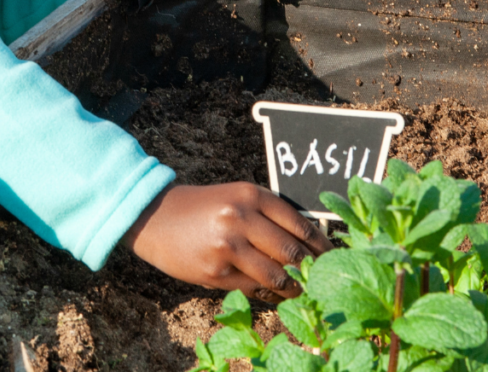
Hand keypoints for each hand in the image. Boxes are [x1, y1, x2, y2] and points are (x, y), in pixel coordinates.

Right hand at [122, 183, 332, 302]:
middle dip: (311, 269)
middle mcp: (240, 217)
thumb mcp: (234, 197)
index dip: (321, 245)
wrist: (155, 217)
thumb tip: (308, 243)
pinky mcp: (216, 272)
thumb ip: (267, 214)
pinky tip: (275, 293)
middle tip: (322, 277)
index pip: (299, 223)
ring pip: (276, 275)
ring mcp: (228, 246)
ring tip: (302, 290)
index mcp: (250, 194)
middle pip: (291, 251)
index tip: (333, 256)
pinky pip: (253, 288)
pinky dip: (269, 293)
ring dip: (294, 287)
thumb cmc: (201, 207)